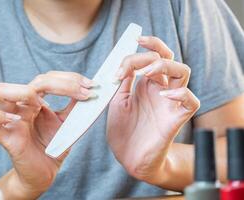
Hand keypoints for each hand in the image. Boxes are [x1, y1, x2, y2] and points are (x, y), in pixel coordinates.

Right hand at [0, 71, 96, 198]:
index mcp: (36, 102)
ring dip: (25, 92)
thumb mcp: (67, 124)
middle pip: (32, 81)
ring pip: (2, 91)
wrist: (43, 173)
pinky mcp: (6, 137)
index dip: (69, 79)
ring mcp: (12, 120)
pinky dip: (0, 116)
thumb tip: (89, 89)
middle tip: (82, 93)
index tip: (90, 87)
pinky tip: (19, 121)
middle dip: (59, 83)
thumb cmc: (52, 147)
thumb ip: (75, 107)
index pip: (48, 79)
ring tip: (44, 105)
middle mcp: (23, 106)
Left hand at [107, 36, 199, 185]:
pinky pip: (191, 101)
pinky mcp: (176, 118)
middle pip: (168, 57)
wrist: (129, 157)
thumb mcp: (117, 102)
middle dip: (153, 49)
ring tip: (146, 73)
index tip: (116, 70)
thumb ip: (122, 83)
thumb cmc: (123, 131)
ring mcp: (169, 102)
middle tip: (134, 55)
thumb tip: (124, 62)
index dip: (133, 57)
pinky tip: (164, 95)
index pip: (148, 58)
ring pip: (183, 72)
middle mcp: (159, 89)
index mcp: (145, 85)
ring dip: (165, 65)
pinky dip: (181, 94)